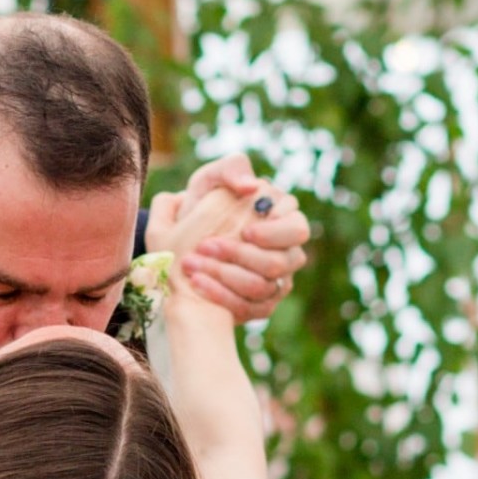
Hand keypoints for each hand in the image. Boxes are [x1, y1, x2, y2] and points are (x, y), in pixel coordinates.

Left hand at [147, 154, 307, 320]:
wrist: (181, 244)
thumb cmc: (202, 207)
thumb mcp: (209, 181)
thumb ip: (231, 170)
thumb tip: (251, 187)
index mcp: (284, 218)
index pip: (296, 228)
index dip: (273, 232)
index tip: (245, 231)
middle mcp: (287, 251)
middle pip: (287, 261)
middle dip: (246, 256)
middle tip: (209, 246)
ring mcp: (277, 281)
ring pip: (266, 286)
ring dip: (226, 275)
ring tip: (193, 263)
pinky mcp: (261, 305)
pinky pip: (251, 308)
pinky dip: (220, 296)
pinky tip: (196, 283)